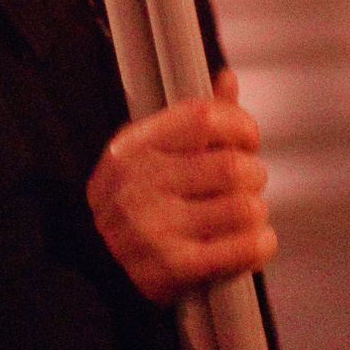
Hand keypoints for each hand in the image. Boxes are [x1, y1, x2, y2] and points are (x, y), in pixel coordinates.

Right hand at [86, 68, 276, 303]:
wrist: (92, 270)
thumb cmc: (133, 204)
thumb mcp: (151, 153)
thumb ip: (194, 119)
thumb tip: (227, 79)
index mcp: (134, 147)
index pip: (204, 117)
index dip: (240, 125)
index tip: (246, 140)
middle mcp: (140, 184)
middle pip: (233, 166)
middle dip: (253, 174)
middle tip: (244, 185)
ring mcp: (154, 228)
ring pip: (245, 208)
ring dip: (255, 213)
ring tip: (241, 216)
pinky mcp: (173, 268)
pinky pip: (244, 248)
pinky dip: (258, 245)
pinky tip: (248, 243)